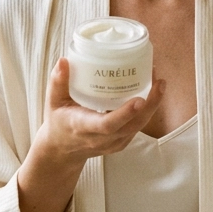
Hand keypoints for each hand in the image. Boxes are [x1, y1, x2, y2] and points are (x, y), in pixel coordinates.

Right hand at [37, 57, 165, 167]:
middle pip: (131, 125)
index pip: (106, 125)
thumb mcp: (53, 102)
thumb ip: (58, 82)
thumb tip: (64, 60)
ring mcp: (112, 143)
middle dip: (149, 105)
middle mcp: (100, 139)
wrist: (62, 151)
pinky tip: (153, 92)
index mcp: (82, 127)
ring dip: (152, 106)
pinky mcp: (121, 143)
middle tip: (159, 83)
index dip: (124, 113)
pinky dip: (148, 111)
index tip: (139, 100)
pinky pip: (138, 127)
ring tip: (159, 83)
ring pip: (138, 127)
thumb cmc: (58, 122)